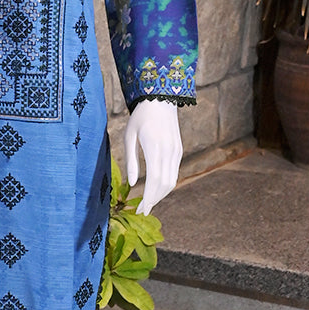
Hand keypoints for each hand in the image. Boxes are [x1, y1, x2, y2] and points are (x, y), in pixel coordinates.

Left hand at [124, 99, 181, 213]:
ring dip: (160, 194)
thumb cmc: (140, 117)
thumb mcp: (129, 136)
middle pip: (164, 185)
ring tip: (148, 203)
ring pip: (172, 181)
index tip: (141, 210)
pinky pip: (174, 172)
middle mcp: (169, 151)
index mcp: (155, 148)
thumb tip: (131, 183)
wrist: (160, 99)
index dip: (148, 198)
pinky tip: (155, 189)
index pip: (154, 180)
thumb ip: (131, 161)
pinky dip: (165, 184)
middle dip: (154, 200)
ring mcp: (176, 151)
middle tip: (142, 211)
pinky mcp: (179, 150)